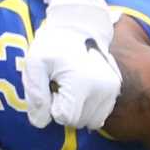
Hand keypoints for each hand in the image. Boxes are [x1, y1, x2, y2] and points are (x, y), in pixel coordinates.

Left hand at [21, 0, 120, 129]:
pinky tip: (82, 91)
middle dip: (65, 109)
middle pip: (78, 121)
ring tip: (70, 88)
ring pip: (90, 121)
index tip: (52, 87)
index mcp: (82, 83)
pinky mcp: (116, 89)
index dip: (53, 107)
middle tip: (60, 86)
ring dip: (77, 110)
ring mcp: (112, 89)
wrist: (78, 26)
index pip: (64, 118)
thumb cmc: (52, 45)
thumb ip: (35, 95)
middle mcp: (102, 88)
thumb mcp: (34, 64)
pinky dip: (89, 108)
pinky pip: (100, 115)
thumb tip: (41, 122)